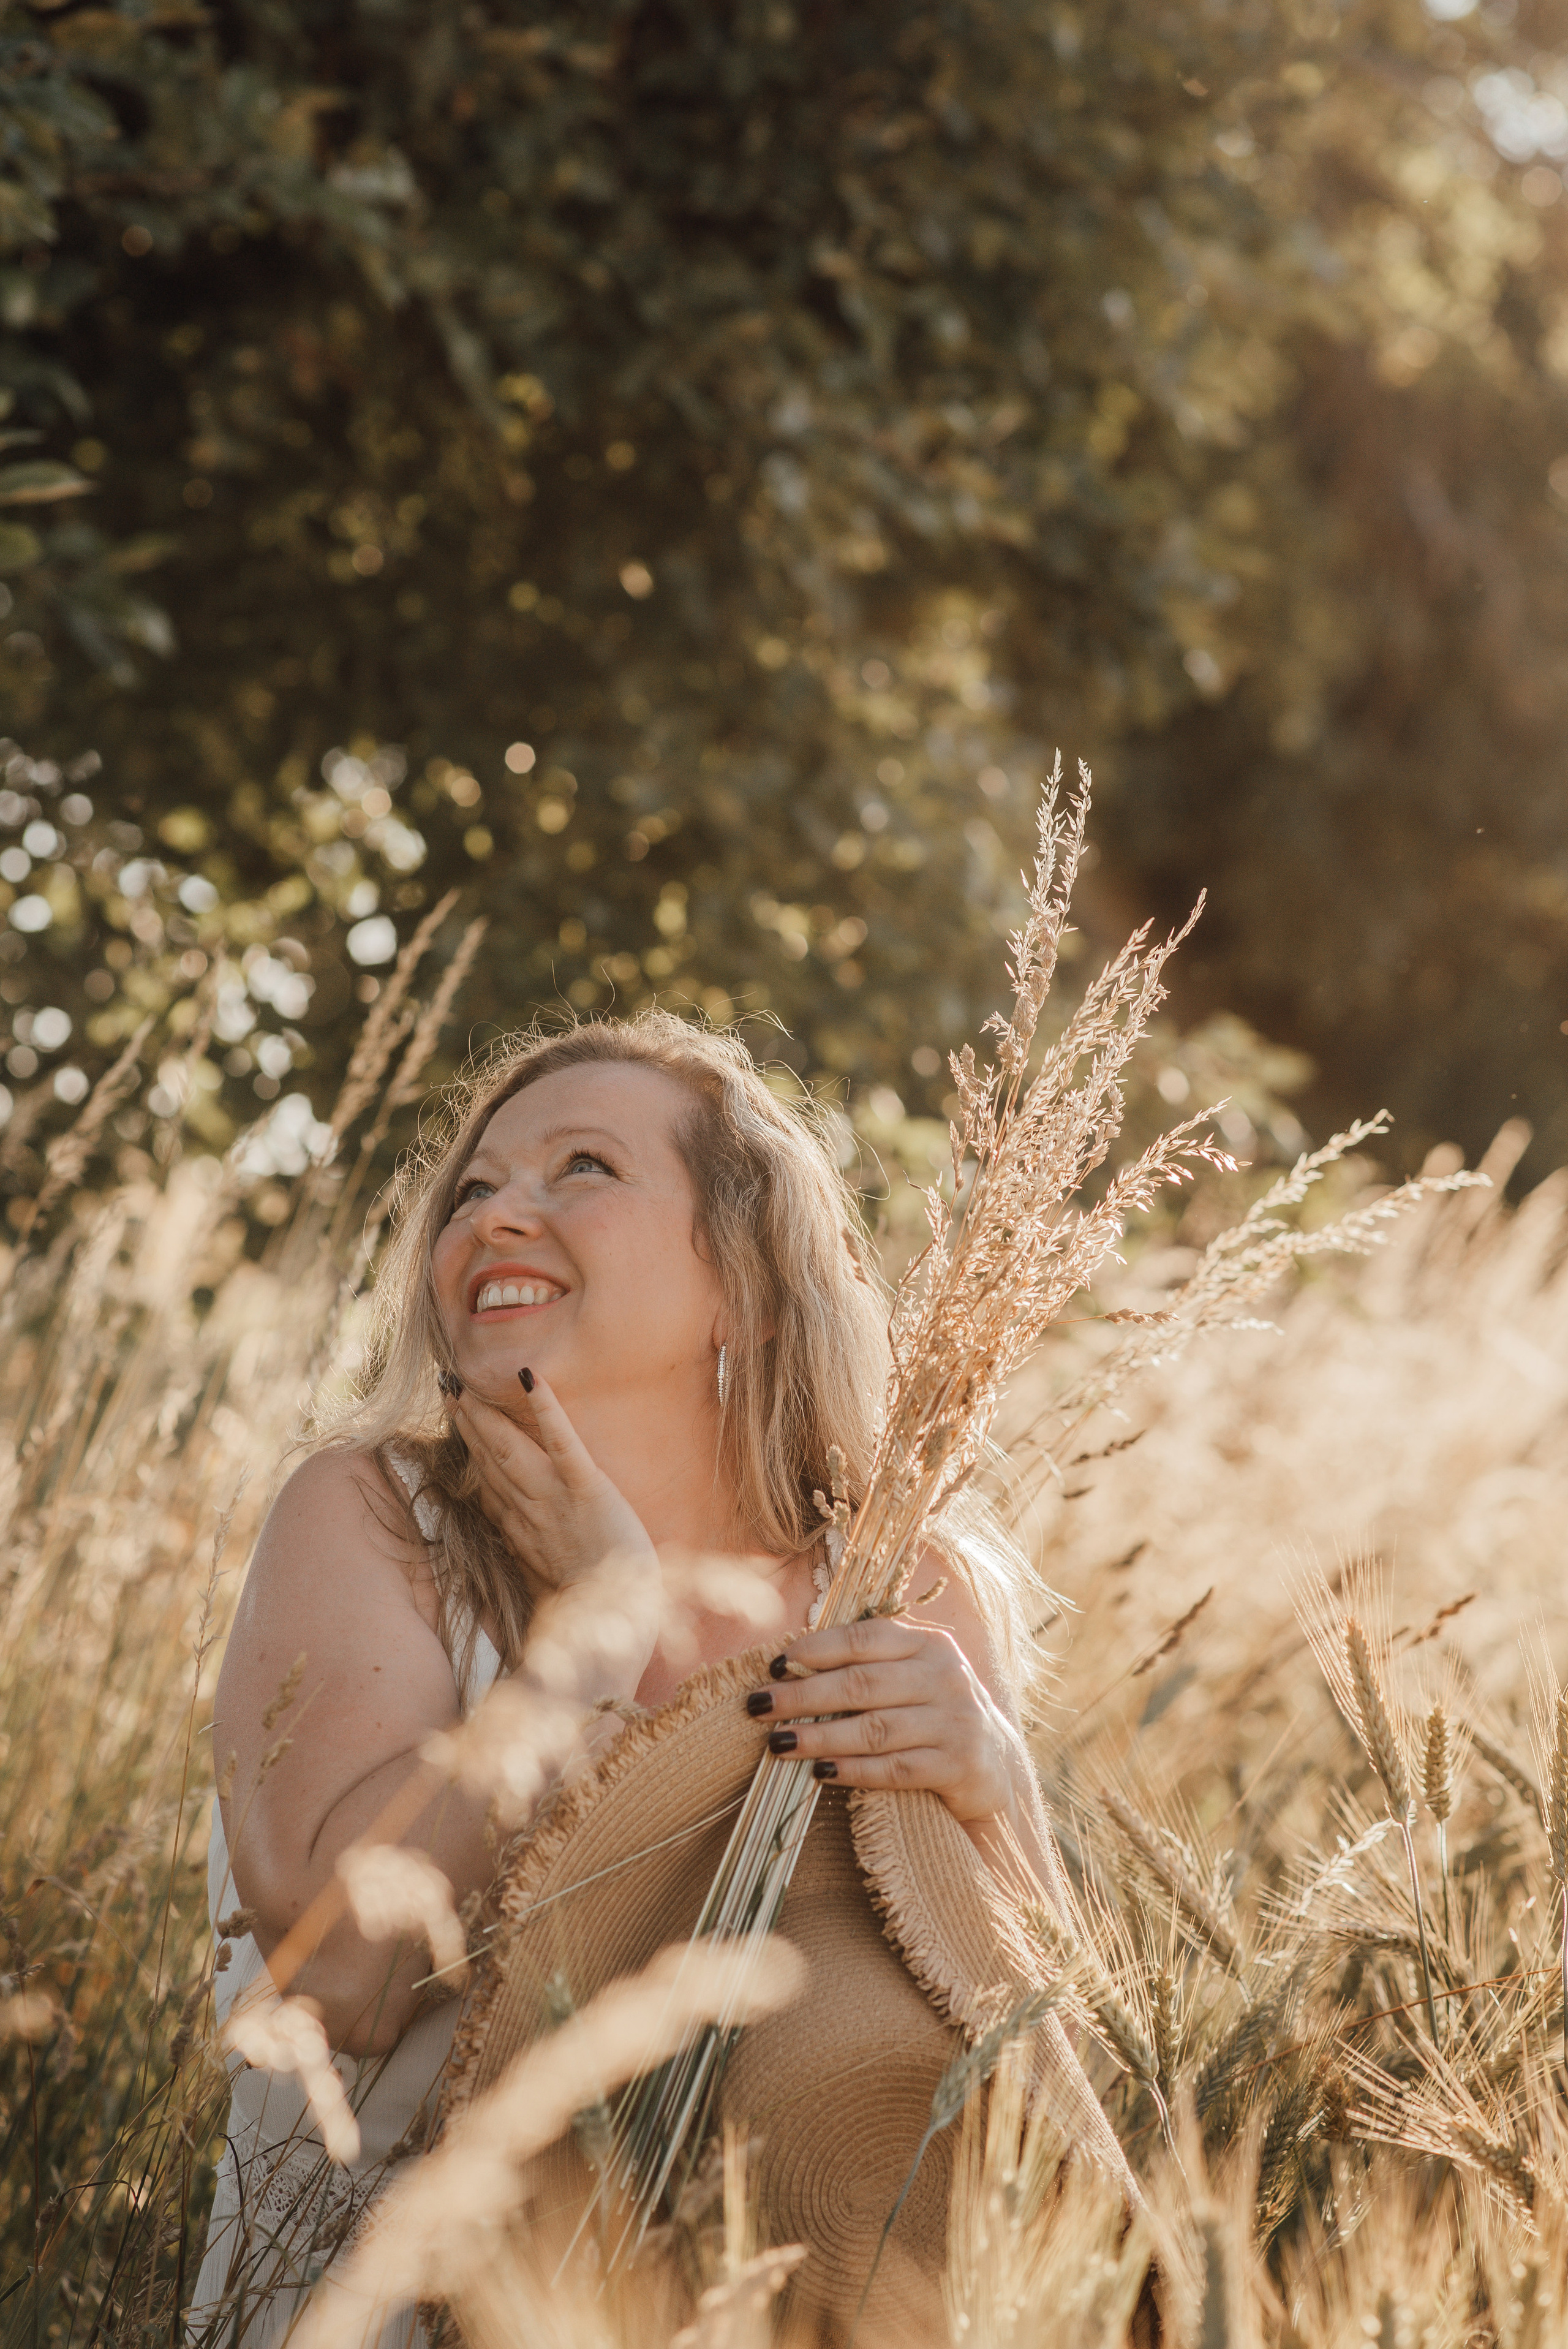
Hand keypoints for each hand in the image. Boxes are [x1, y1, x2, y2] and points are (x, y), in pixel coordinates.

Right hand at [449, 1372, 658, 1601]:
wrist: (623, 1624)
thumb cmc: (598, 1604)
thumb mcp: (553, 1580)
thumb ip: (532, 1555)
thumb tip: (512, 1540)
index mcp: (523, 1533)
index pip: (488, 1483)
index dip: (468, 1451)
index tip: (453, 1422)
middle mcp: (531, 1513)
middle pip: (491, 1460)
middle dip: (468, 1424)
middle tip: (447, 1387)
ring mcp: (557, 1499)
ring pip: (511, 1449)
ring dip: (487, 1415)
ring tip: (467, 1384)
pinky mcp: (589, 1490)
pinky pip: (564, 1444)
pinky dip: (546, 1410)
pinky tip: (531, 1377)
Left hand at [744, 1614, 1021, 1826]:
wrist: (993, 1765)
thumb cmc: (932, 1712)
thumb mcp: (913, 1675)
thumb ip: (869, 1663)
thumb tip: (790, 1664)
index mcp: (930, 1643)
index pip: (865, 1638)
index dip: (815, 1650)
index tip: (774, 1665)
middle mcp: (946, 1677)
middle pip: (862, 1684)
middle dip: (803, 1695)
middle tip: (759, 1706)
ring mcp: (956, 1721)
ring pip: (875, 1728)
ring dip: (820, 1736)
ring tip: (779, 1742)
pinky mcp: (959, 1765)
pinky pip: (897, 1768)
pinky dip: (855, 1770)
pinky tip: (821, 1772)